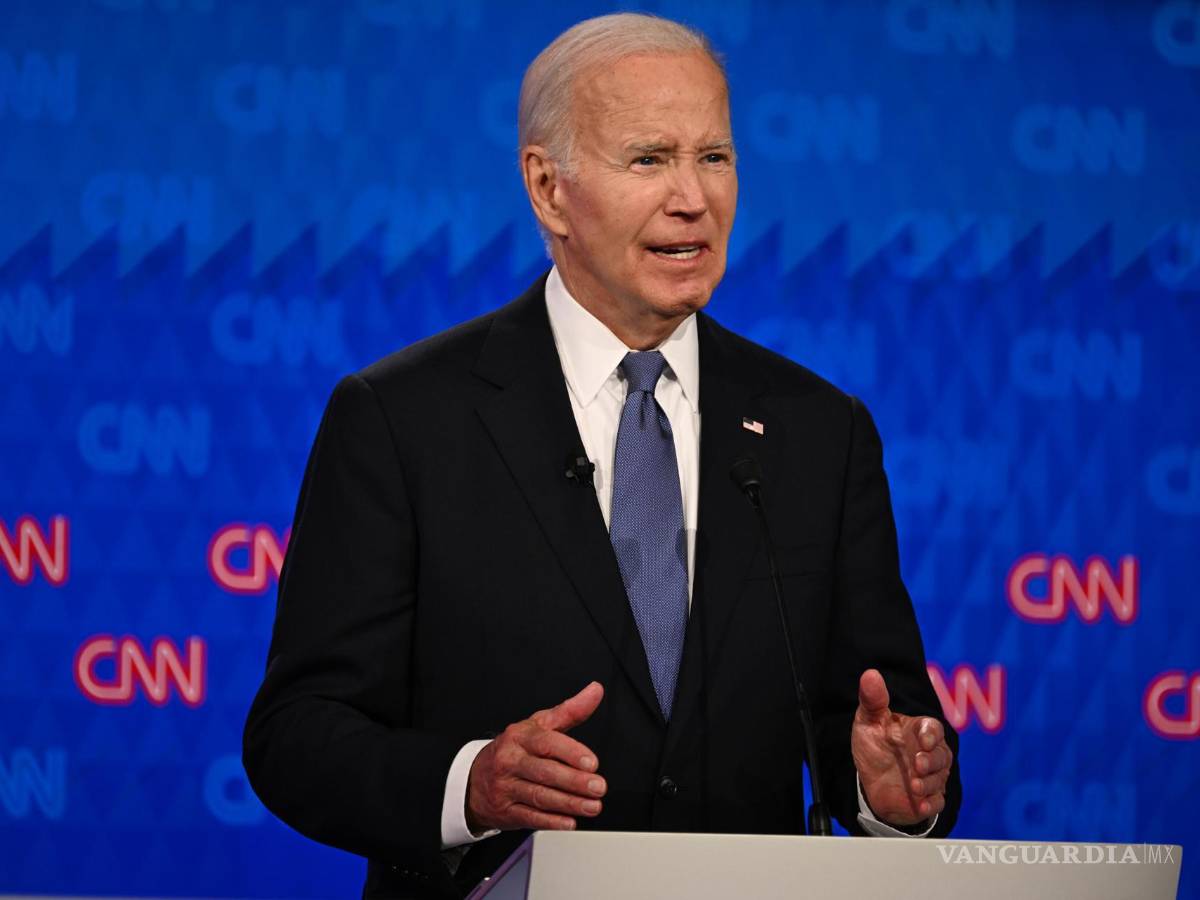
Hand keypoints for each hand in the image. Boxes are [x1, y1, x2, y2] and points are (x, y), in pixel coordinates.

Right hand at [466, 681, 606, 832]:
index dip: (571, 753)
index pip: (546, 742)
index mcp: (520, 737)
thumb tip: (595, 691)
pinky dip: (551, 821)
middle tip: (598, 788)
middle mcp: (510, 760)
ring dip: (569, 803)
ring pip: (539, 796)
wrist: (474, 780)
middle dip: (574, 781)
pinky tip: (569, 822)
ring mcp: (505, 787)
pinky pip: (530, 817)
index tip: (593, 763)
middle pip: (544, 772)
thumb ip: (569, 710)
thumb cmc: (514, 750)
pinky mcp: (505, 810)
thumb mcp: (538, 725)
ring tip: (592, 806)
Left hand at [851, 669, 951, 827]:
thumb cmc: (874, 745)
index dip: (931, 734)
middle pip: (942, 755)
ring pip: (940, 779)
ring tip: (914, 786)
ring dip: (929, 783)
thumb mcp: (868, 721)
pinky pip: (937, 802)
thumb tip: (870, 674)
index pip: (933, 728)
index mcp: (918, 730)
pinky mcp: (928, 798)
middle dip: (932, 760)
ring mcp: (931, 776)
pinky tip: (919, 805)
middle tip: (918, 764)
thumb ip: (872, 700)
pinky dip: (930, 804)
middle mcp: (929, 753)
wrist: (869, 781)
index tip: (924, 739)